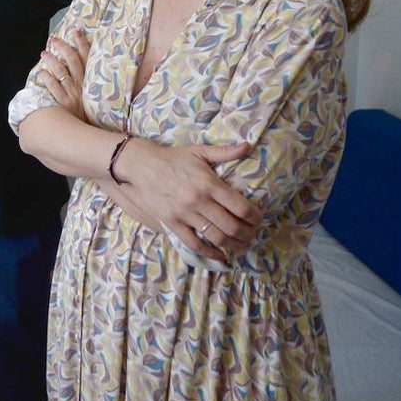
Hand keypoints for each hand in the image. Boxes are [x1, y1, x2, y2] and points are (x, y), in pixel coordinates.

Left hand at [31, 29, 88, 120]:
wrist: (87, 135)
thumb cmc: (87, 114)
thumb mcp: (92, 96)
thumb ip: (85, 82)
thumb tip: (75, 66)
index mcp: (90, 82)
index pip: (87, 58)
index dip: (82, 43)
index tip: (75, 31)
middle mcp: (82, 85)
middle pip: (72, 61)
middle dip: (63, 47)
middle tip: (54, 40)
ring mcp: (73, 94)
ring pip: (61, 72)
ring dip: (51, 60)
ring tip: (44, 53)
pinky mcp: (64, 104)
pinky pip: (54, 88)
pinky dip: (47, 79)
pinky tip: (41, 72)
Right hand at [119, 139, 260, 261]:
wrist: (142, 166)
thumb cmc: (173, 158)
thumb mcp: (199, 151)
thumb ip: (225, 151)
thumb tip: (248, 146)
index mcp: (209, 183)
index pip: (241, 207)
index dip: (255, 217)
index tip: (258, 218)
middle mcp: (199, 201)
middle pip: (232, 226)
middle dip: (248, 233)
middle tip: (253, 234)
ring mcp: (185, 214)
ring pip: (216, 237)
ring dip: (234, 245)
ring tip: (241, 245)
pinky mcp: (172, 223)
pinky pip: (194, 244)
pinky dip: (210, 253)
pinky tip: (220, 255)